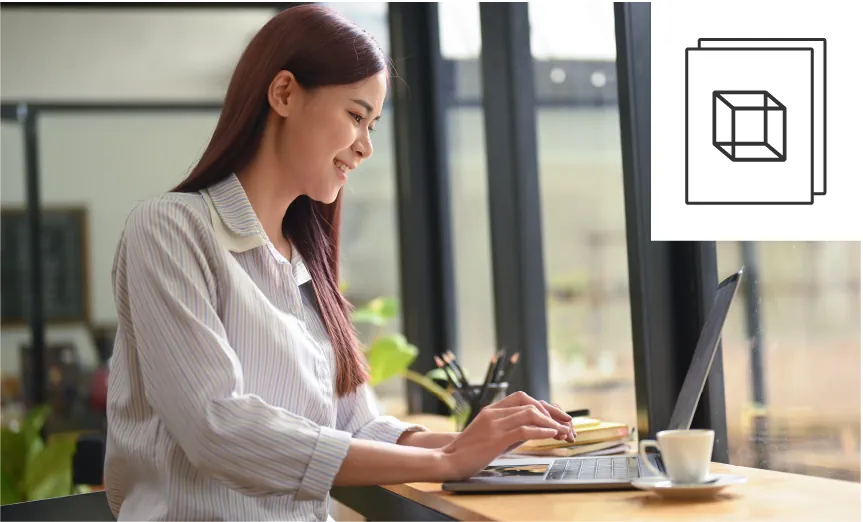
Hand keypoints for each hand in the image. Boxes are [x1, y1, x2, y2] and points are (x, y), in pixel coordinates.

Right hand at [437, 391, 575, 481]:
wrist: (448, 460)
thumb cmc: (469, 451)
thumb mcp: (490, 435)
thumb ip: (509, 429)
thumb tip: (534, 430)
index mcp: (492, 410)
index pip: (523, 398)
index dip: (543, 405)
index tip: (558, 415)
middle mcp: (494, 412)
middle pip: (530, 403)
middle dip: (552, 412)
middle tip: (567, 423)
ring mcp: (494, 424)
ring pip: (530, 414)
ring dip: (551, 422)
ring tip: (564, 431)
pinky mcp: (496, 438)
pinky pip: (524, 429)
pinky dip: (542, 431)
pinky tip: (552, 434)